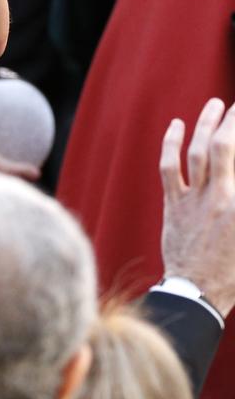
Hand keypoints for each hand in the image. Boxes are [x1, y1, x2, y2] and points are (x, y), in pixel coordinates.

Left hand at [159, 98, 234, 316]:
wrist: (199, 293)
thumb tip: (232, 180)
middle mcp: (220, 199)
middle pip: (225, 149)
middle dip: (232, 122)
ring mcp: (194, 201)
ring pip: (198, 153)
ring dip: (205, 125)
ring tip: (214, 105)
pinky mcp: (173, 205)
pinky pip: (169, 168)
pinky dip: (172, 144)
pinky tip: (176, 125)